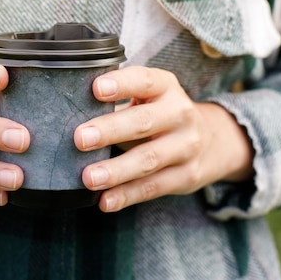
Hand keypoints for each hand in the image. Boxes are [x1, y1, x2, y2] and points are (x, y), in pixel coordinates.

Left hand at [74, 66, 253, 211]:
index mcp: (166, 87)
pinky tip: (105, 201)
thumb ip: (119, 98)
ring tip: (89, 177)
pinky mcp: (186, 175)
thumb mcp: (149, 96)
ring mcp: (186, 146)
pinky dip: (127, 195)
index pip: (144, 80)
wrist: (212, 140)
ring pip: (148, 159)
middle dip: (110, 130)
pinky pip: (153, 187)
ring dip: (116, 171)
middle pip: (144, 122)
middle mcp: (180, 114)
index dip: (121, 84)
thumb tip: (67, 108)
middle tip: (80, 138)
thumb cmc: (161, 113)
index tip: (96, 88)